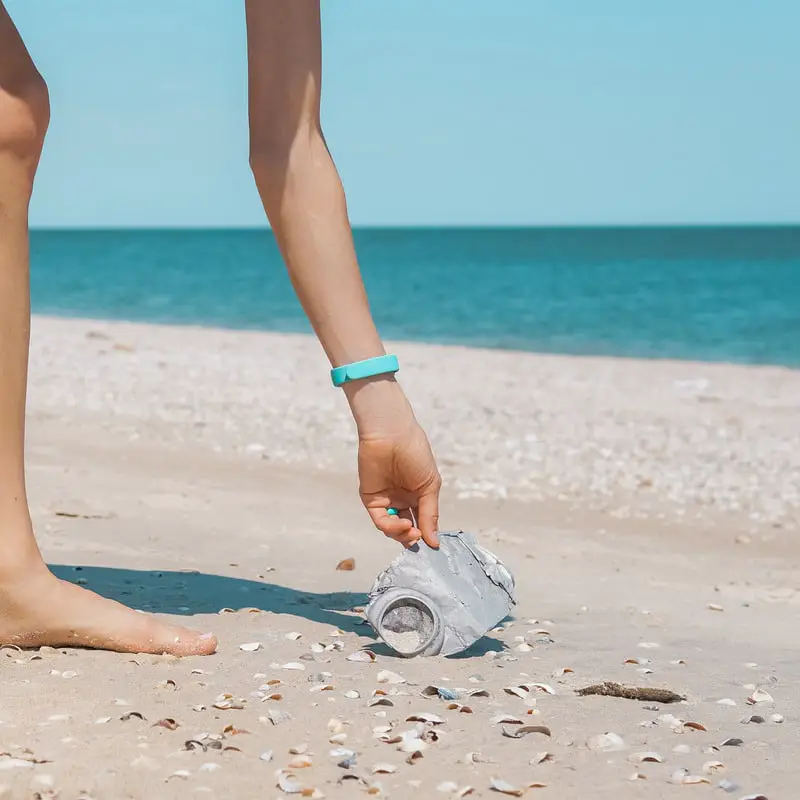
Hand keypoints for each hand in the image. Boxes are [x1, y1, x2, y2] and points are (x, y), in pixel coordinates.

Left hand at [358, 422, 441, 548]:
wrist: (392, 436)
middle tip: (419, 539)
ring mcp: (385, 500)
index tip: (434, 545)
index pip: (422, 521)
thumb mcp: (430, 486)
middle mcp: (401, 499)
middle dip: (413, 538)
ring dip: (402, 535)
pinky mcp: (371, 499)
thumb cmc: (415, 454)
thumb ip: (430, 514)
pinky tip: (403, 525)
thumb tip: (434, 542)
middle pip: (406, 529)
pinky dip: (391, 527)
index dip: (427, 533)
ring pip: (392, 529)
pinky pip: (380, 520)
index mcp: (418, 495)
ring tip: (412, 532)